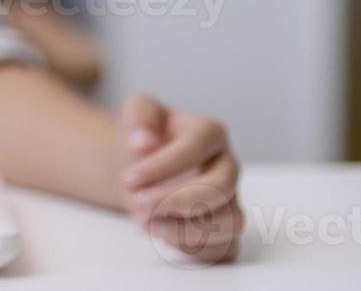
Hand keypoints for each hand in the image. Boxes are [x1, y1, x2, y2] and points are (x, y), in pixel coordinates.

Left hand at [118, 94, 242, 264]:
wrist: (141, 167)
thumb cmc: (143, 137)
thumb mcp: (136, 113)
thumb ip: (139, 119)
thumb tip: (143, 142)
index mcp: (210, 132)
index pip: (196, 148)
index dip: (163, 166)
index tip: (129, 178)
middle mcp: (228, 165)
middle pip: (221, 187)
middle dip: (177, 199)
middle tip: (140, 201)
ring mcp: (231, 199)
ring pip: (230, 222)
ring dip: (188, 229)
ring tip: (150, 223)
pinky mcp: (225, 228)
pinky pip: (227, 248)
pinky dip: (196, 248)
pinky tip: (165, 235)